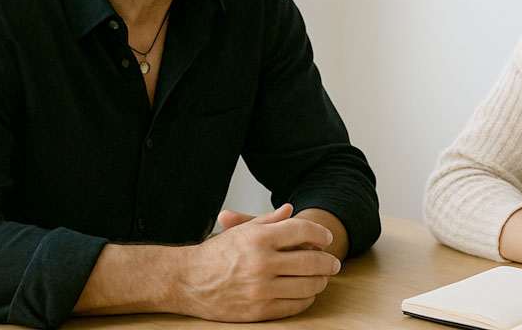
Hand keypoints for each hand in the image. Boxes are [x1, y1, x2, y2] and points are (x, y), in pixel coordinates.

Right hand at [171, 203, 341, 321]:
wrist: (187, 281)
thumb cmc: (216, 253)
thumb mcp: (242, 230)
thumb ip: (269, 220)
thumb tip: (291, 210)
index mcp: (258, 238)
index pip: (303, 231)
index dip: (320, 234)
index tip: (327, 238)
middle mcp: (261, 262)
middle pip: (311, 261)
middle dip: (328, 261)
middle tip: (333, 262)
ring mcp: (261, 289)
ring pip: (308, 286)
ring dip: (320, 281)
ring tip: (322, 278)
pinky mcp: (259, 311)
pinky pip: (295, 305)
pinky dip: (306, 298)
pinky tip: (306, 293)